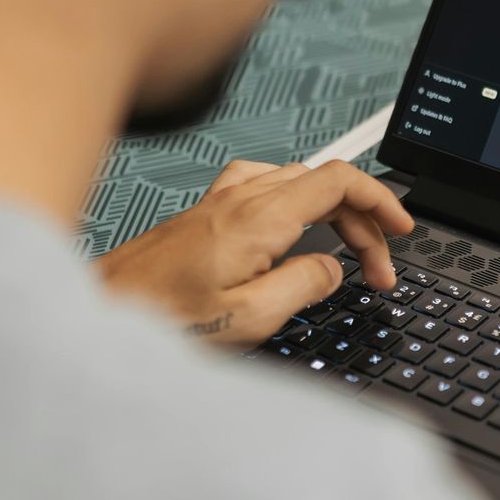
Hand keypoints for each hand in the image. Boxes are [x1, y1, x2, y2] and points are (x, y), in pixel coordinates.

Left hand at [97, 159, 412, 346]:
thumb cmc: (157, 318)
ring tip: (346, 250)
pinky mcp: (205, 212)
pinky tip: (294, 226)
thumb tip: (331, 269)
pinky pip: (265, 186)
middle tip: (377, 269)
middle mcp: (239, 198)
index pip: (339, 181)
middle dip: (362, 221)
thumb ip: (302, 287)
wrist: (98, 311)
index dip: (380, 200)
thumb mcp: (248, 318)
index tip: (401, 228)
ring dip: (331, 211)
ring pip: (296, 181)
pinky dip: (296, 202)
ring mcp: (220, 200)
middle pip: (323, 181)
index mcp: (258, 218)